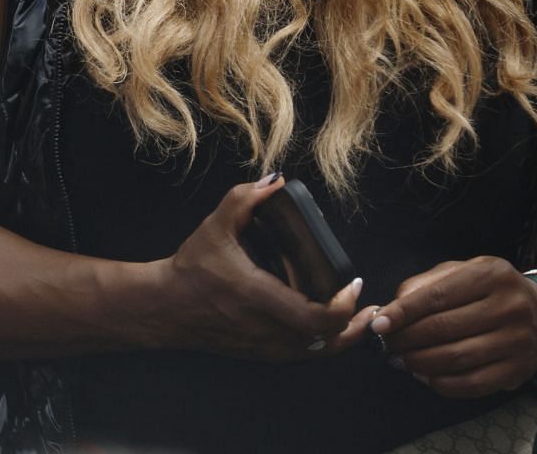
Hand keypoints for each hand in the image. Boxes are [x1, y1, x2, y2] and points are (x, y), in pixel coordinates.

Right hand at [150, 174, 372, 359]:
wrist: (166, 307)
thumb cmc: (192, 269)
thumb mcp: (215, 227)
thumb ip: (243, 200)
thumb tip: (276, 182)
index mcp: (258, 297)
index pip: (315, 317)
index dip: (343, 306)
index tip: (353, 284)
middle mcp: (266, 328)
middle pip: (327, 341)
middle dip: (355, 324)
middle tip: (371, 305)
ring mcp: (265, 346)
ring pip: (317, 353)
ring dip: (343, 337)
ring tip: (360, 318)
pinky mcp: (261, 353)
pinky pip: (302, 354)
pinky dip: (323, 343)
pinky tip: (330, 329)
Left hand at [372, 258, 536, 397]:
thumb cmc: (490, 289)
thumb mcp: (463, 272)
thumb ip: (426, 284)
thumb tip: (391, 309)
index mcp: (491, 275)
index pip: (437, 296)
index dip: (403, 312)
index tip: (379, 325)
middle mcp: (509, 307)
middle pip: (444, 329)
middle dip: (407, 339)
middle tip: (387, 345)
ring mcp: (517, 341)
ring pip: (456, 358)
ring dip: (420, 363)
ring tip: (401, 361)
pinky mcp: (519, 370)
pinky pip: (472, 384)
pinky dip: (442, 383)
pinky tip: (425, 376)